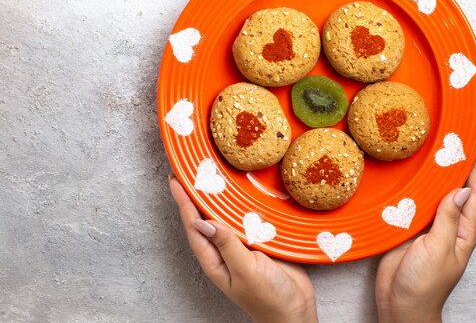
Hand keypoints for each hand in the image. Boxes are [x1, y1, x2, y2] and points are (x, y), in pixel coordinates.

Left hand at [169, 176, 318, 322]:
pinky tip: (244, 193)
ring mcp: (244, 246)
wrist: (296, 310)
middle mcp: (226, 250)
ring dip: (221, 198)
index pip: (194, 225)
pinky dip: (245, 205)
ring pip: (228, 216)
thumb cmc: (268, 299)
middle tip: (193, 170)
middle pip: (207, 217)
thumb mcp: (244, 270)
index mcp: (215, 260)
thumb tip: (203, 221)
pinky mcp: (263, 242)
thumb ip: (226, 244)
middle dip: (198, 195)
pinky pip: (250, 219)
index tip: (176, 180)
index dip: (184, 202)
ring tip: (213, 175)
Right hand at [375, 138, 475, 322]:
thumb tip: (461, 190)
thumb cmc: (424, 286)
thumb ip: (448, 220)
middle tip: (459, 137)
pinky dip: (414, 187)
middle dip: (460, 164)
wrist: (399, 307)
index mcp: (463, 232)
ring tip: (437, 148)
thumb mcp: (439, 250)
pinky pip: (414, 203)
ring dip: (436, 173)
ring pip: (434, 193)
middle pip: (455, 188)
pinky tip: (412, 173)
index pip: (474, 193)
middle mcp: (448, 226)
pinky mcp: (408, 229)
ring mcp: (428, 228)